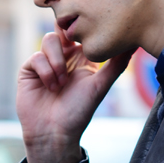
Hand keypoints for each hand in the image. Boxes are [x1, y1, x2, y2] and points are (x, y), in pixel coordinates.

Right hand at [16, 23, 133, 162]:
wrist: (54, 133)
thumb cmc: (78, 113)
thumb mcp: (100, 87)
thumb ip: (116, 65)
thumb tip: (134, 46)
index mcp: (82, 59)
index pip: (82, 33)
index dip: (83, 29)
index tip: (89, 30)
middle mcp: (64, 57)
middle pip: (63, 29)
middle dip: (67, 34)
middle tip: (72, 44)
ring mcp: (46, 62)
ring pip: (50, 40)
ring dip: (57, 61)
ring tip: (62, 83)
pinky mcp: (30, 69)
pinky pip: (37, 57)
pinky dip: (46, 72)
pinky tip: (51, 88)